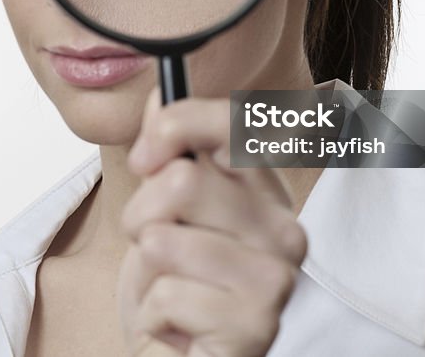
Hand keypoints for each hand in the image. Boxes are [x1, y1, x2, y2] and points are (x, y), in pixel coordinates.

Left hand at [118, 89, 307, 355]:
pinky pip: (166, 297)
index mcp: (264, 191)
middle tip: (155, 249)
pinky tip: (177, 329)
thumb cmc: (174, 283)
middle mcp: (284, 230)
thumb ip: (167, 152)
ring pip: (164, 240)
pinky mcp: (256, 328)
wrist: (175, 356)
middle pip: (183, 181)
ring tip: (168, 291)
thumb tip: (158, 93)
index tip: (144, 155)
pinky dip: (152, 316)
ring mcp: (276, 280)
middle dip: (140, 216)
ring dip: (145, 272)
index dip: (178, 124)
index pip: (235, 122)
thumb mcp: (160, 209)